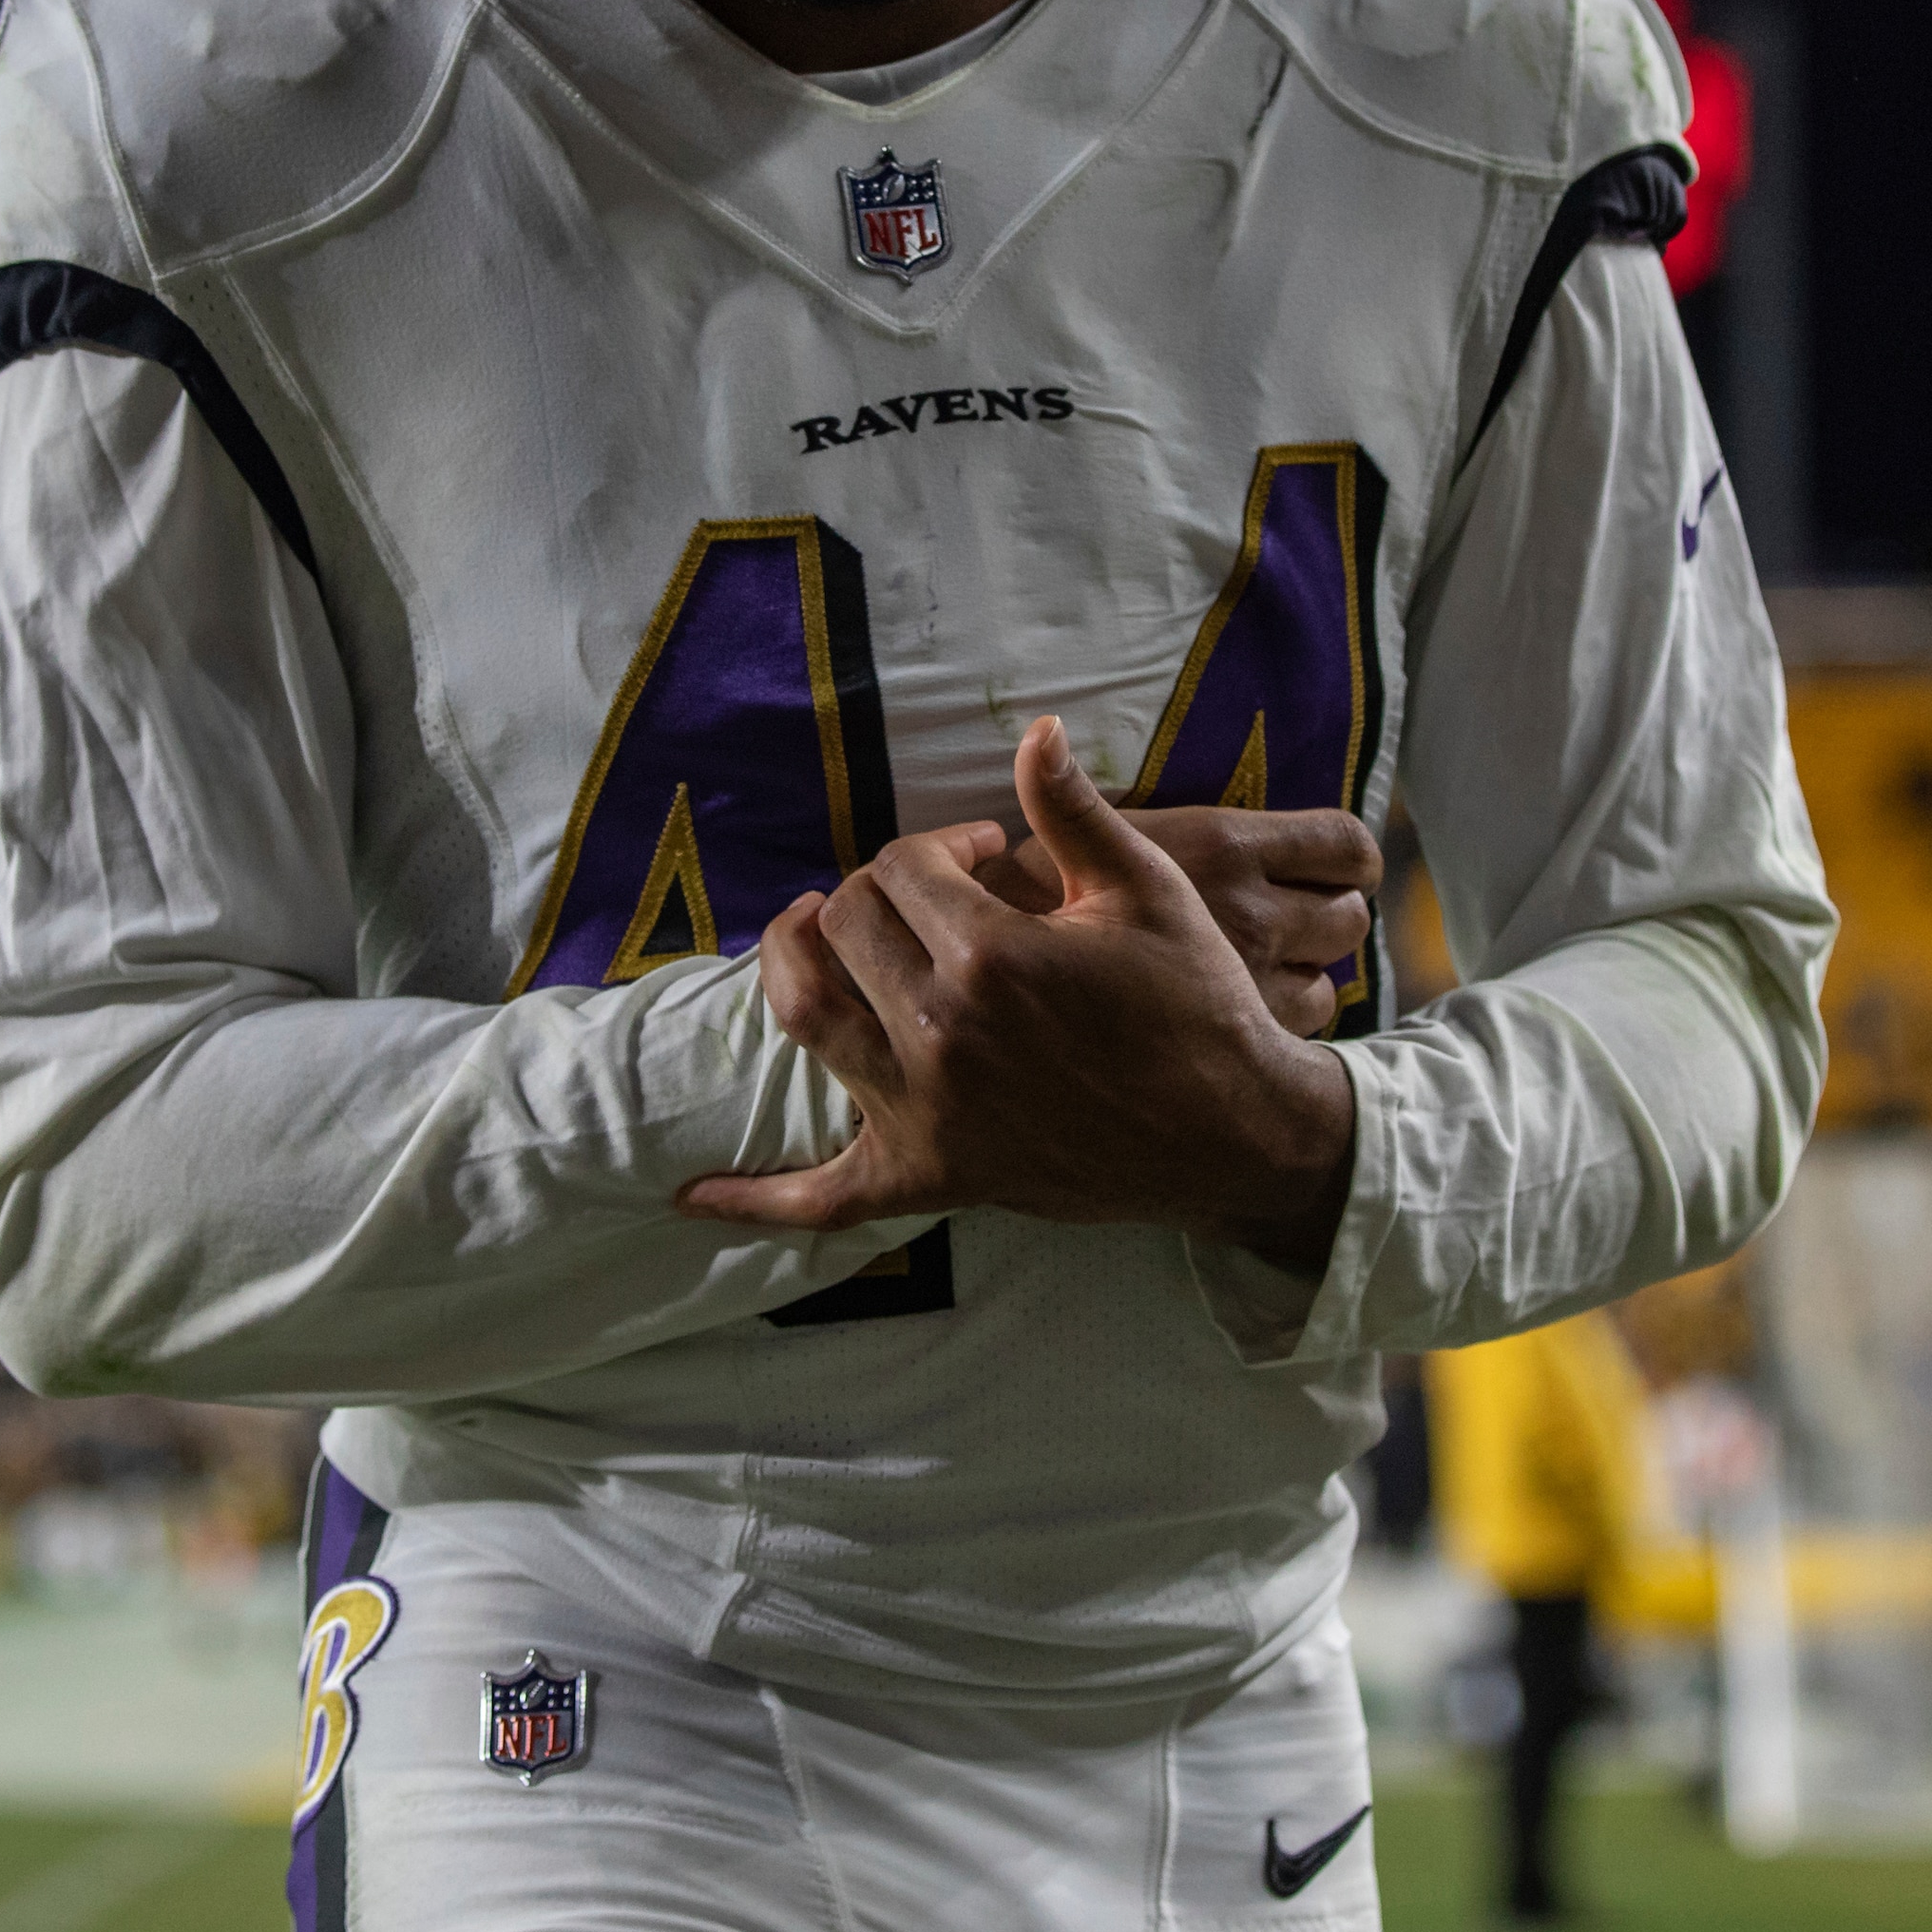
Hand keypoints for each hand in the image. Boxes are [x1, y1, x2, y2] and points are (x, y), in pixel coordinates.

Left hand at [682, 719, 1360, 1272]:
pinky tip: (695, 1196)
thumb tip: (1032, 731)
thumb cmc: (1197, 1005)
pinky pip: (824, 1198)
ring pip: (805, 1017)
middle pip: (844, 928)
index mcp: (993, 954)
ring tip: (806, 938)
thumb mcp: (1149, 891)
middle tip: (917, 899)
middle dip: (872, 895)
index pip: (901, 869)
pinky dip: (756, 1200)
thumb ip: (1074, 811)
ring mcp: (930, 1110)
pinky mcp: (932, 1176)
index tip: (978, 856)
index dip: (934, 850)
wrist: (1236, 1133)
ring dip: (788, 967)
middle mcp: (944, 1031)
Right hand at [985, 799, 1377, 1037]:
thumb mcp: (1074, 842)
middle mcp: (1253, 913)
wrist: (1015, 1010)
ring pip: (1332, 981)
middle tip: (1290, 918)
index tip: (1326, 867)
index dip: (1347, 859)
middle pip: (1351, 915)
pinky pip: (1301, 1031)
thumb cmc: (1034, 915)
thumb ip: (1101, 802)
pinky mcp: (1243, 1046)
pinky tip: (1240, 1014)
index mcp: (1225, 845)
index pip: (1347, 845)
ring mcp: (1257, 986)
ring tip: (1262, 968)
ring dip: (1305, 972)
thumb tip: (1047, 732)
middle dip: (1328, 916)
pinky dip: (1282, 1022)